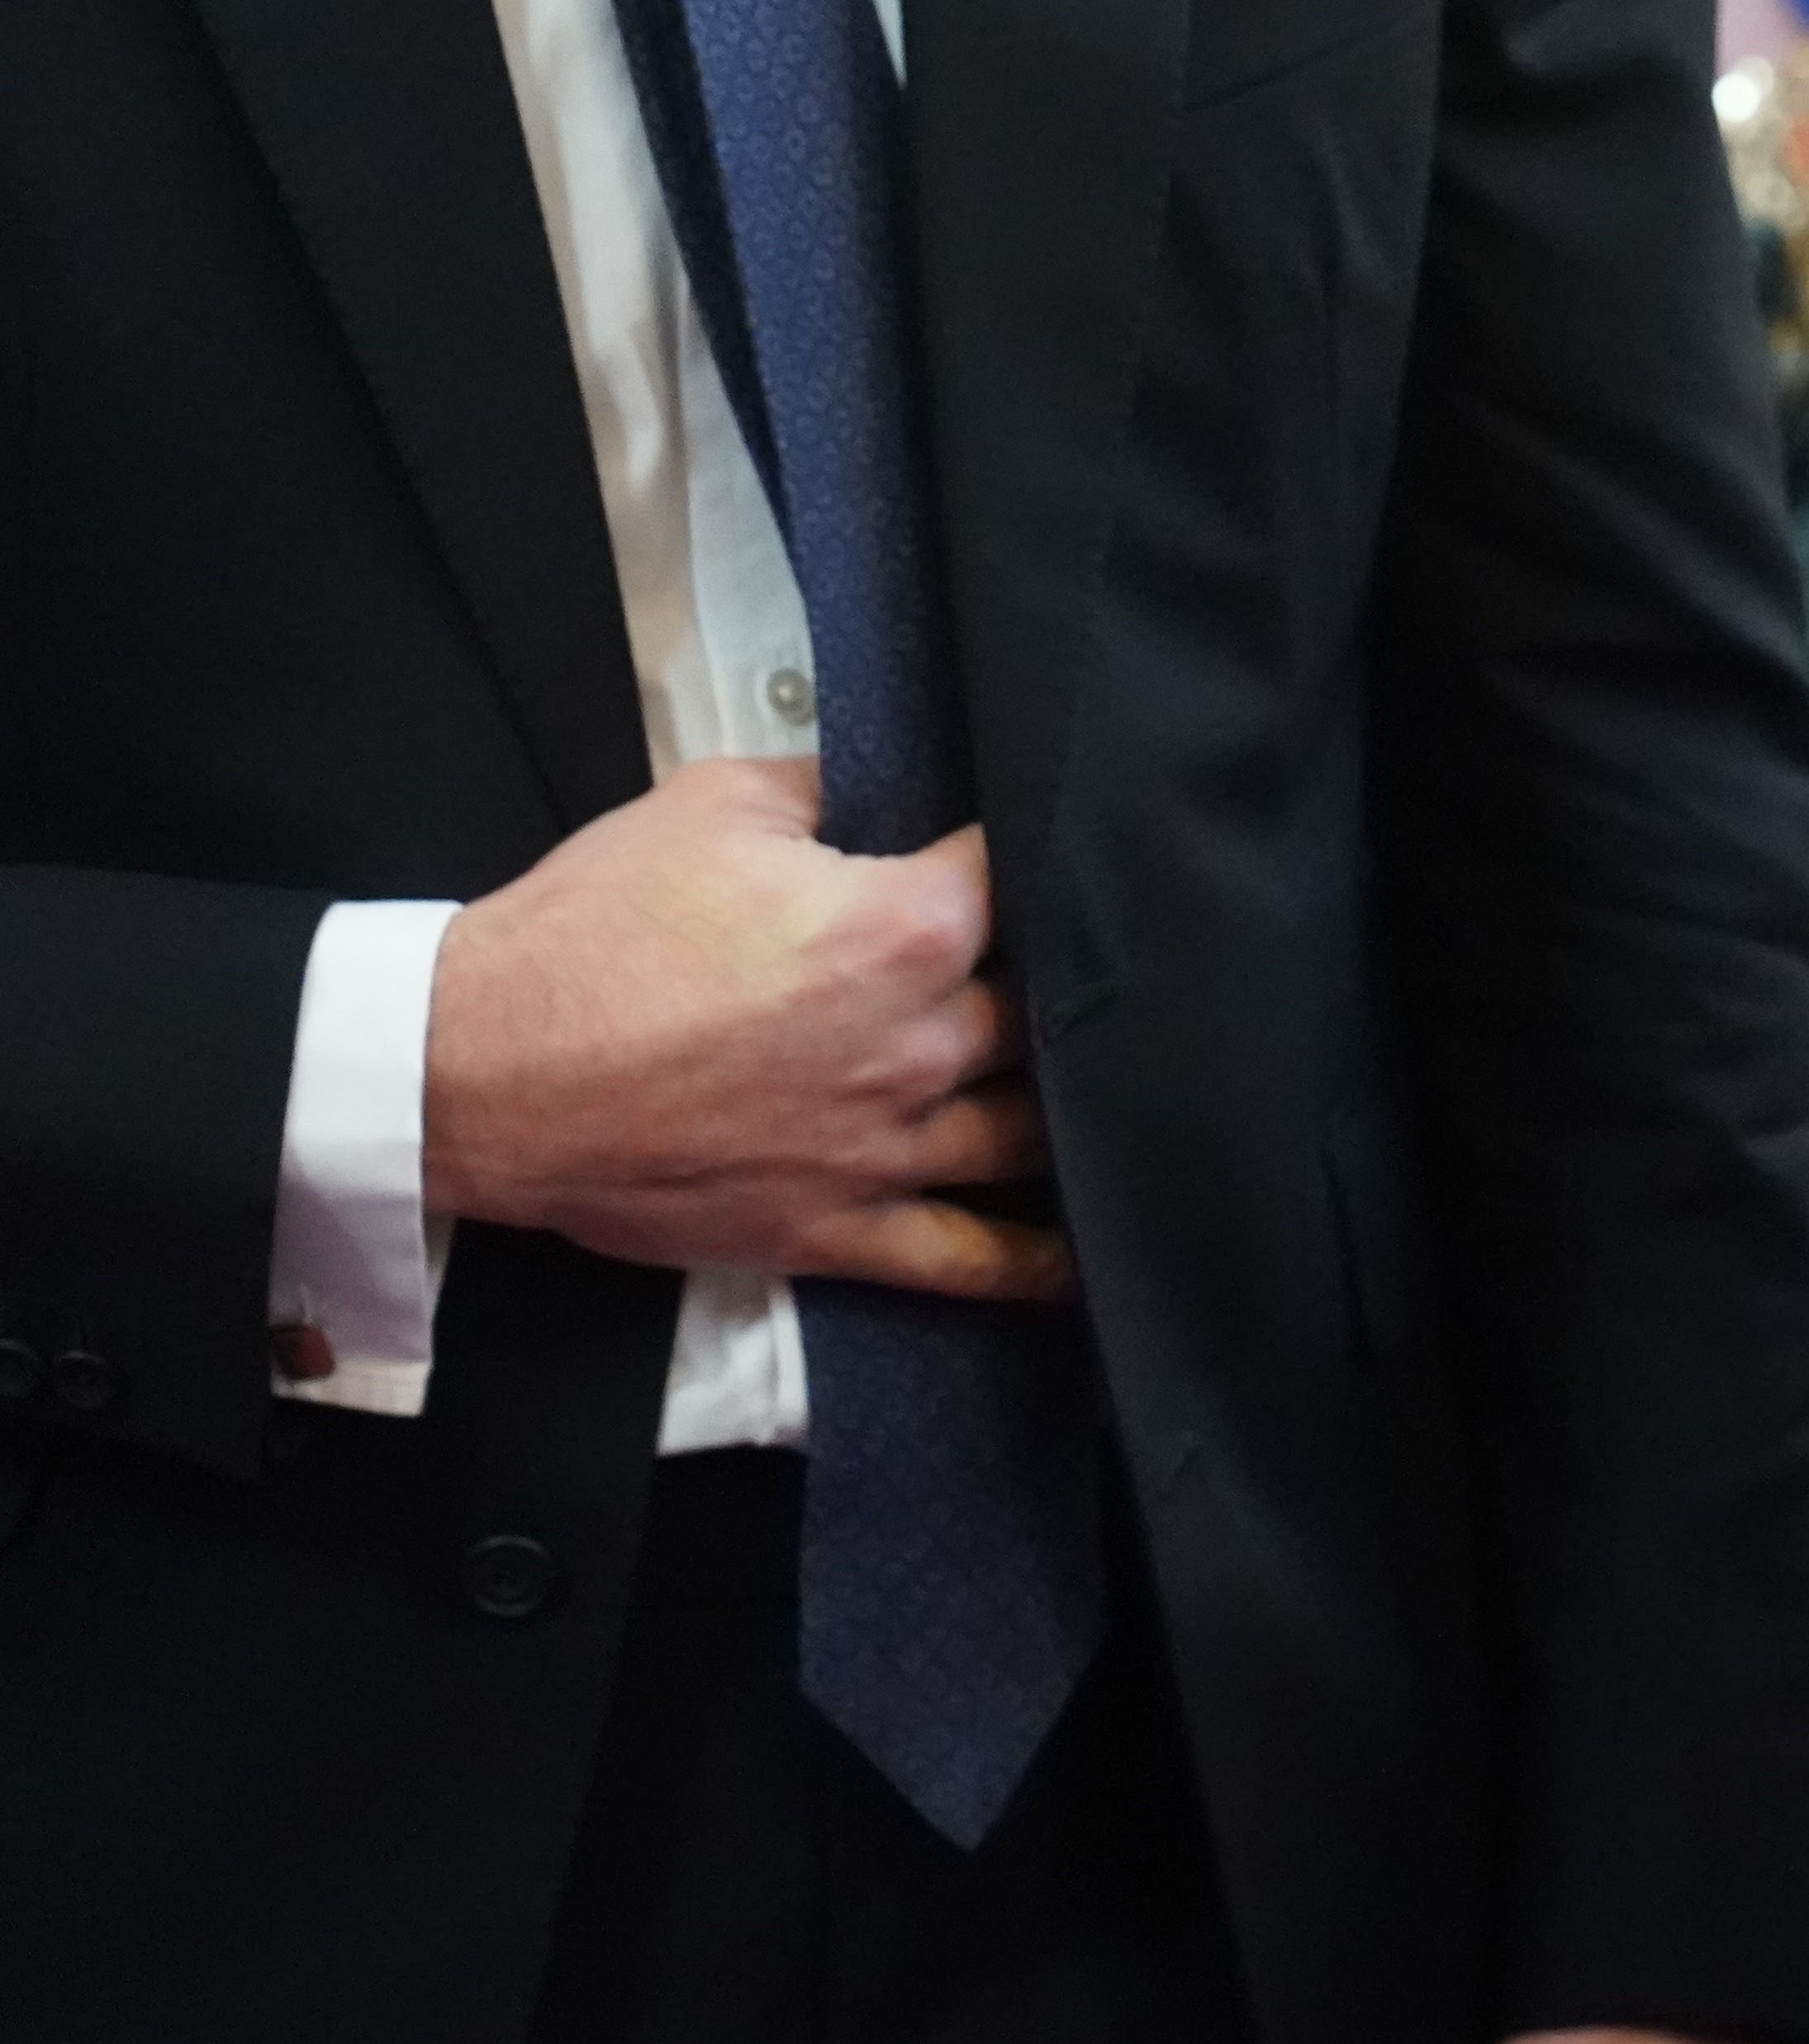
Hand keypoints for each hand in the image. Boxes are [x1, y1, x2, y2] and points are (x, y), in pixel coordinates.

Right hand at [420, 757, 1066, 1300]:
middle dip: (1053, 981)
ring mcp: (886, 1147)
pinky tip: (1091, 1256)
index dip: (1031, 854)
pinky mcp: (838, 1229)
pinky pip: (968, 1260)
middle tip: (1066, 969)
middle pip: (1043, 1008)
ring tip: (1095, 1086)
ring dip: (1066, 1107)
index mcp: (906, 928)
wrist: (477, 1068)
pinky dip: (1037, 1262)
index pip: (1017, 876)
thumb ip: (824, 789)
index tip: (1043, 850)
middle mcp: (919, 1042)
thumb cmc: (589, 931)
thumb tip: (876, 781)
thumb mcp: (712, 806)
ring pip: (1033, 1133)